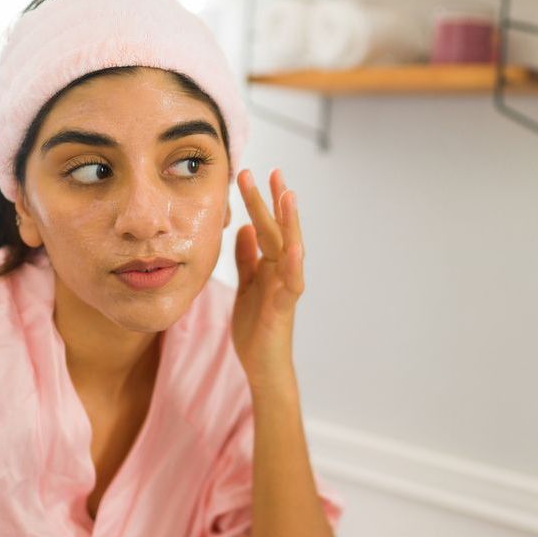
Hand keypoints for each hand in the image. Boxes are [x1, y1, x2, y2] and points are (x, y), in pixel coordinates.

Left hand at [232, 168, 303, 387]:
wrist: (262, 365)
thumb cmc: (255, 328)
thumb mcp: (246, 286)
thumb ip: (247, 259)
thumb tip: (243, 228)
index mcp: (271, 266)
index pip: (267, 227)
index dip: (261, 201)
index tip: (253, 174)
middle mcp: (283, 272)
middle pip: (279, 230)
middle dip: (273, 201)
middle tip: (270, 170)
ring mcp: (286, 288)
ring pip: (291, 249)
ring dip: (290, 222)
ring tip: (287, 194)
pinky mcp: (285, 307)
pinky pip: (291, 283)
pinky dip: (294, 264)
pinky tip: (294, 245)